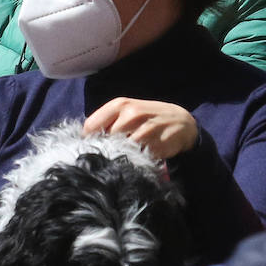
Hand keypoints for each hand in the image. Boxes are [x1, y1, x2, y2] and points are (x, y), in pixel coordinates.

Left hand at [83, 97, 198, 159]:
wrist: (181, 122)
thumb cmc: (147, 117)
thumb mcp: (126, 111)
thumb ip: (106, 121)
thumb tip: (84, 138)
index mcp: (119, 105)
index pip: (90, 126)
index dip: (89, 139)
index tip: (94, 146)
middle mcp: (131, 114)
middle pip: (105, 140)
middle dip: (106, 148)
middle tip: (113, 152)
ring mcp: (145, 130)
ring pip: (120, 150)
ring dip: (121, 156)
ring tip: (127, 154)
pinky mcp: (156, 145)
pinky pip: (138, 158)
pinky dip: (136, 161)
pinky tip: (140, 157)